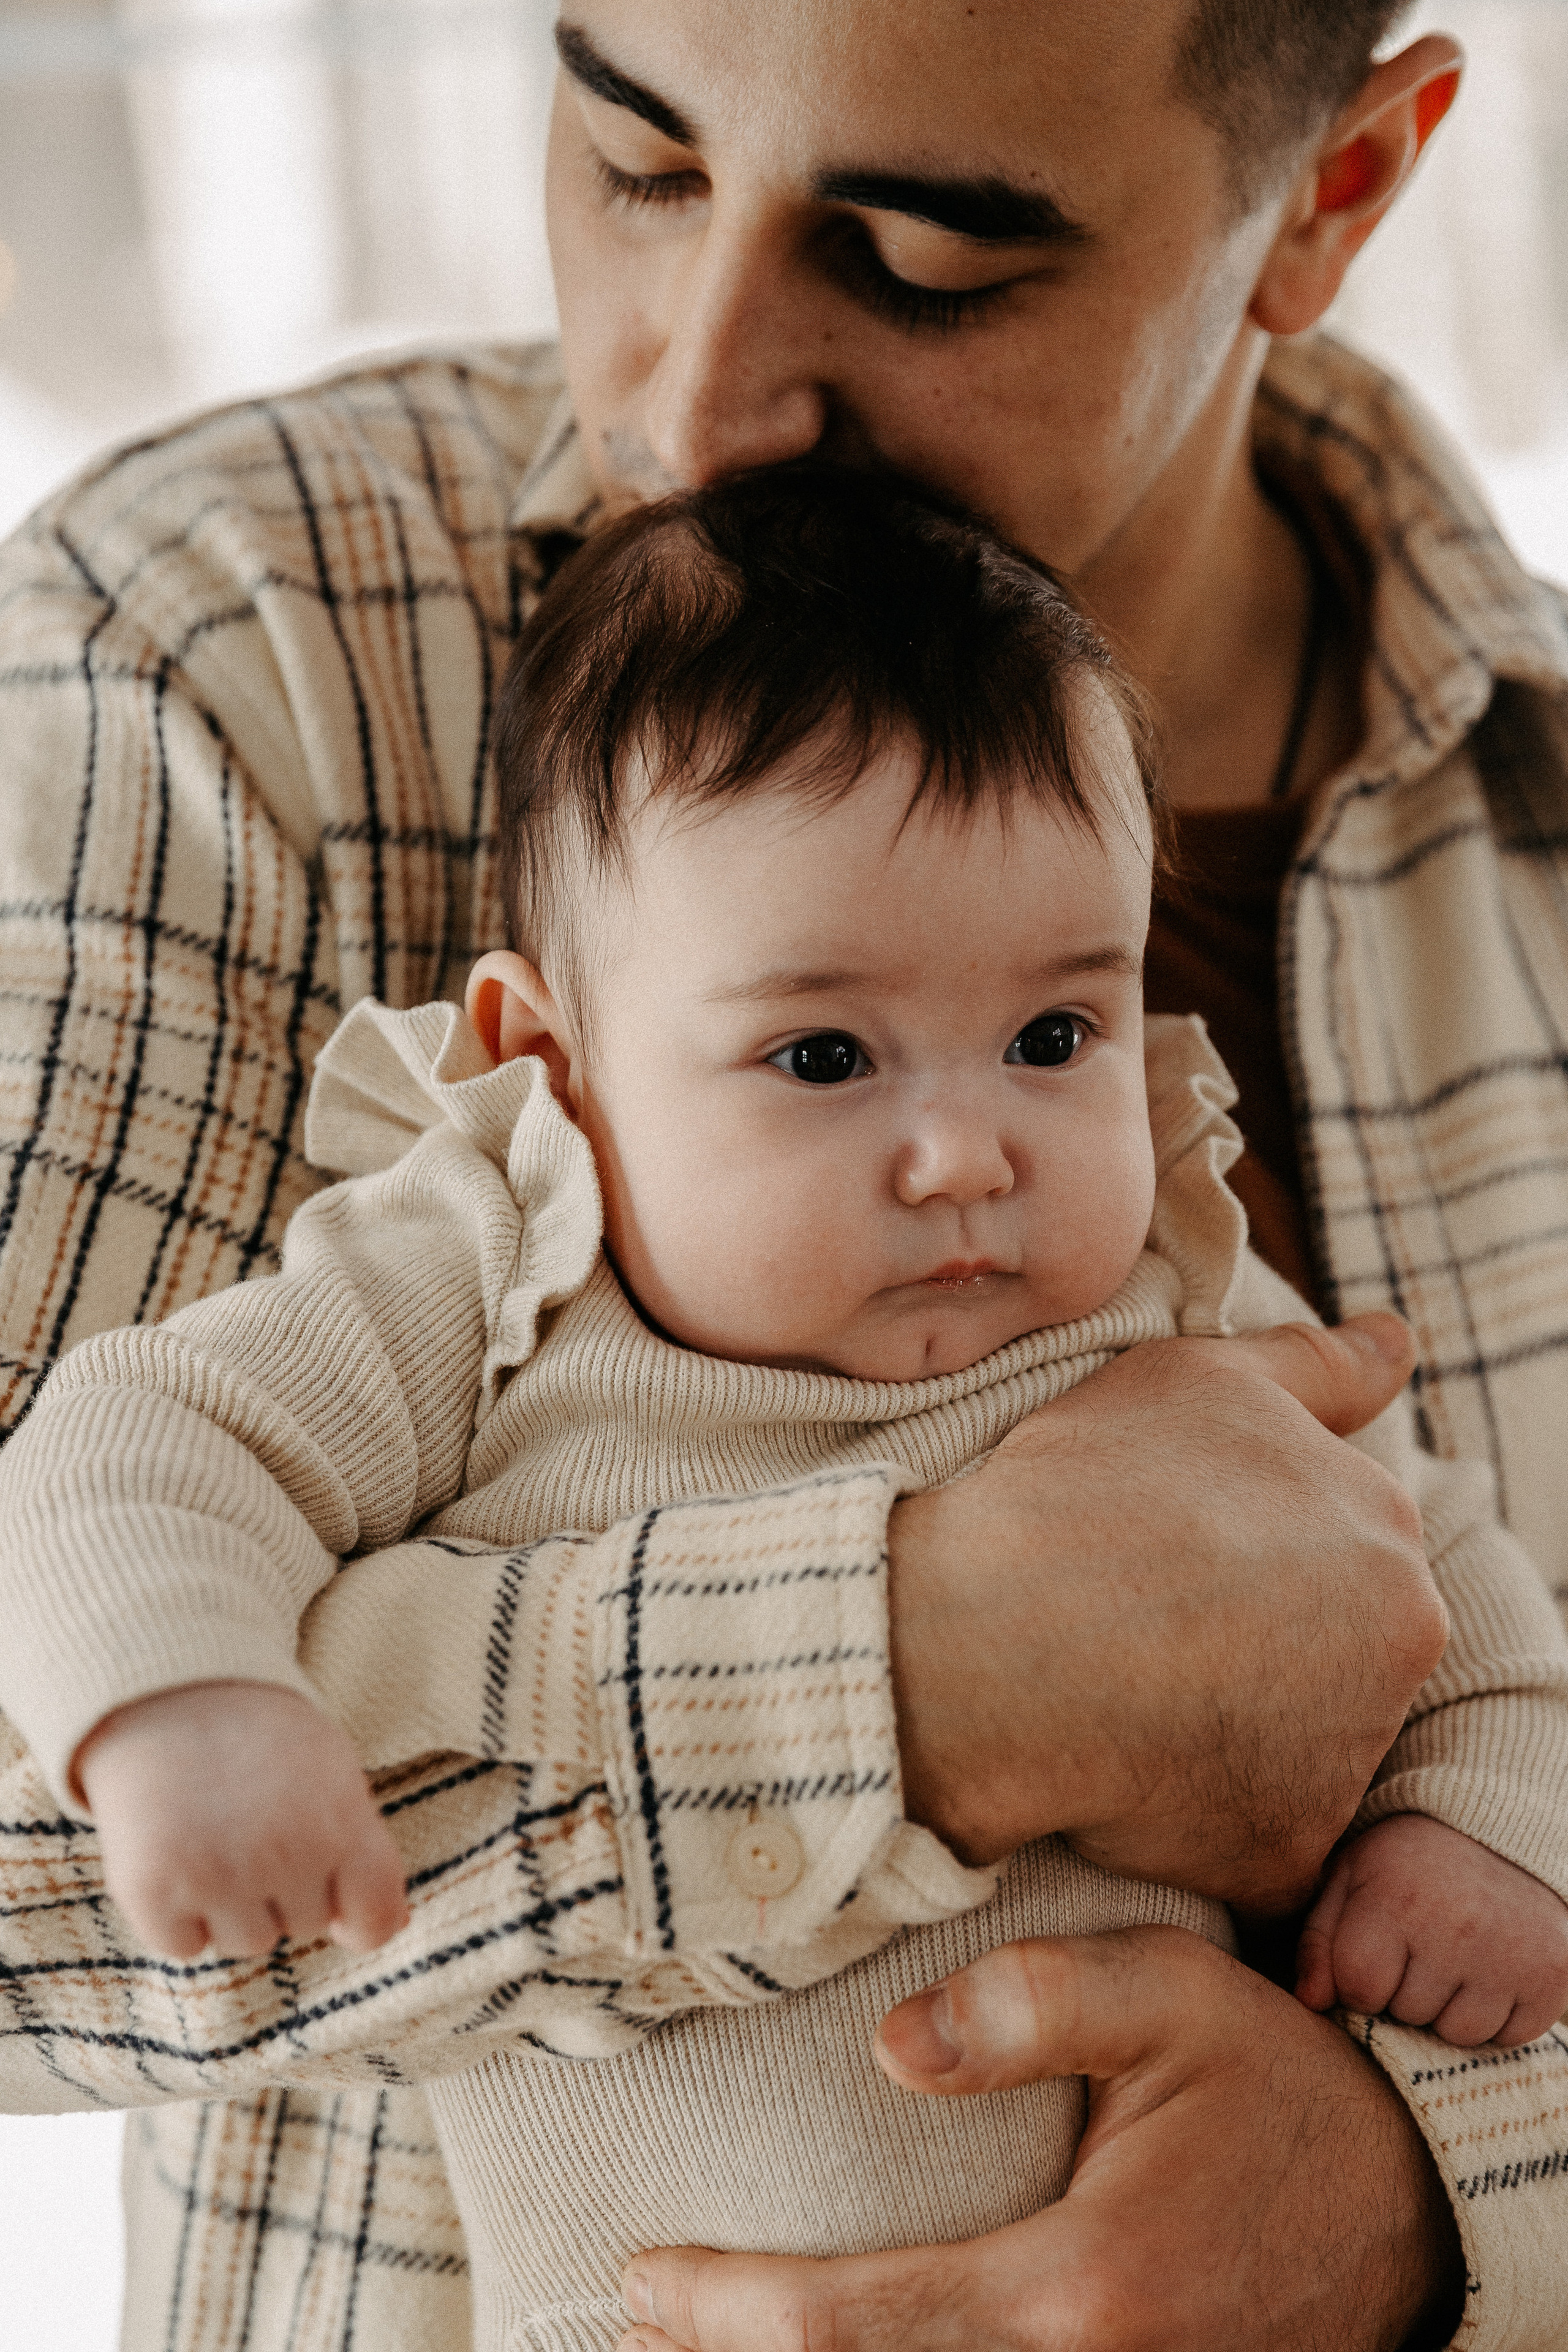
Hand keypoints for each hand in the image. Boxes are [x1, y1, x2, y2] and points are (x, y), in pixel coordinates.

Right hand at [76, 1680, 409, 1958]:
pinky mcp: (152, 1891)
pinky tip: (176, 1854)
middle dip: (284, 1888)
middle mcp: (284, 1854)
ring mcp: (216, 1875)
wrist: (168, 1691)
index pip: (376, 1918)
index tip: (339, 1901)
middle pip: (304, 1926)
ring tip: (215, 1834)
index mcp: (341, 1820)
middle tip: (254, 1823)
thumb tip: (395, 1924)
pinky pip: (183, 1947)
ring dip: (231, 1906)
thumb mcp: (331, 1772)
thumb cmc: (261, 1738)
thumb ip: (362, 1848)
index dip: (359, 1920)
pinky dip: (176, 1916)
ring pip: (245, 1943)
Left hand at [615, 1928, 1463, 2351]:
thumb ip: (1029, 2004)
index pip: (862, 2322)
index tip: (644, 2280)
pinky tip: (861, 2347)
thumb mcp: (1169, 1996)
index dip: (735, 2312)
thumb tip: (890, 2049)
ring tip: (712, 2345)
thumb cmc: (1274, 2083)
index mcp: (1080, 2286)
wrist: (1407, 2198)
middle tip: (639, 2327)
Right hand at [888, 1311, 1443, 1908]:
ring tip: (1128, 1689)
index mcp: (1385, 1532)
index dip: (1244, 1553)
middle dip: (1253, 1639)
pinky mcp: (1288, 1848)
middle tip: (1144, 1619)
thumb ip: (1318, 1365)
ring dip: (1229, 1725)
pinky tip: (1126, 1763)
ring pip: (1297, 1742)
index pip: (1339, 1555)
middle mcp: (1397, 1643)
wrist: (983, 1639)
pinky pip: (1253, 1835)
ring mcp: (1349, 1755)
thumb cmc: (1084, 1493)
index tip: (1171, 1555)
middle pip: (1335, 1649)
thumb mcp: (1202, 1383)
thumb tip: (1399, 1342)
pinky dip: (1198, 1813)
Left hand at [1298, 1812, 1567, 2046]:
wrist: (1499, 1829)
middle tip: (1419, 1945)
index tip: (1373, 1952)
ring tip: (1453, 1956)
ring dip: (1448, 2008)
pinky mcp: (1553, 1977)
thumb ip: (1319, 1941)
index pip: (1359, 1989)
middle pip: (1407, 2014)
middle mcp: (1457, 1929)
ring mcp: (1511, 1956)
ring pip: (1457, 2033)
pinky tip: (1488, 1969)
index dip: (1359, 1980)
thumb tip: (1308, 2002)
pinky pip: (1508, 2036)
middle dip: (1403, 1991)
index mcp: (1396, 1899)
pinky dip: (1495, 2015)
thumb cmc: (1407, 1860)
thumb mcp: (1350, 1877)